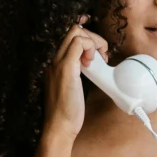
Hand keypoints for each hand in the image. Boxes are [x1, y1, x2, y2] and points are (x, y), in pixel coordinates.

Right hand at [44, 19, 112, 142]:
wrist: (59, 126)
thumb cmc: (67, 111)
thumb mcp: (73, 86)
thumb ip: (78, 73)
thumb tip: (93, 64)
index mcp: (56, 62)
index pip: (71, 37)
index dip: (88, 40)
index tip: (97, 56)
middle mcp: (54, 59)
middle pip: (74, 30)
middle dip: (94, 38)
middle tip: (102, 57)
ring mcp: (58, 62)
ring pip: (77, 32)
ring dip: (94, 42)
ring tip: (99, 59)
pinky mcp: (65, 68)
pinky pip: (79, 42)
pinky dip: (91, 47)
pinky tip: (93, 62)